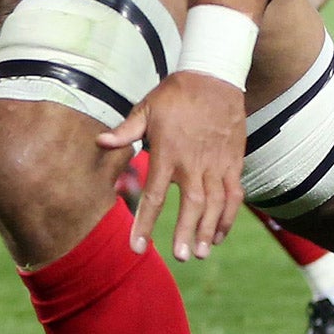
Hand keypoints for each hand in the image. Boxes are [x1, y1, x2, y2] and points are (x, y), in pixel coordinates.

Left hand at [96, 71, 246, 260]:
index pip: (154, 195)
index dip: (145, 223)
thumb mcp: (145, 108)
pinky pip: (234, 194)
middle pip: (191, 206)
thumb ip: (125, 131)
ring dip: (210, 229)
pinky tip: (220, 233)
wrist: (215, 77)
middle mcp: (194, 163)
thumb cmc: (175, 94)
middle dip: (186, 233)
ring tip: (202, 252)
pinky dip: (229, 216)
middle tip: (182, 257)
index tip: (137, 247)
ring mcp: (216, 163)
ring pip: (216, 203)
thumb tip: (99, 141)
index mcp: (168, 153)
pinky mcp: (233, 162)